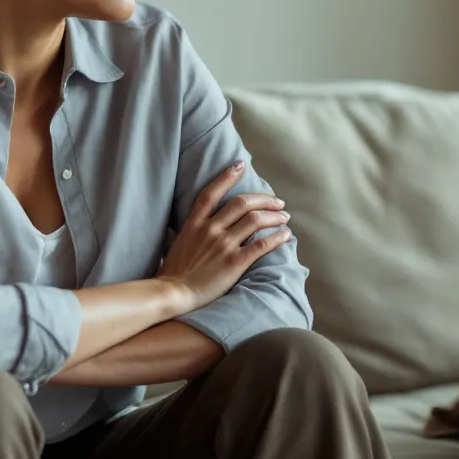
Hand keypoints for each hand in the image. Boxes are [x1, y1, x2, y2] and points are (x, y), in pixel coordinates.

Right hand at [158, 162, 291, 313]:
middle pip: (242, 203)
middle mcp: (210, 229)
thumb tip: (208, 221)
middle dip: (264, 199)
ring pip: (255, 220)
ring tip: (284, 217)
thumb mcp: (181, 241)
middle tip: (278, 201)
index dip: (227, 176)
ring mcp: (223, 245)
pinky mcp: (234, 262)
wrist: (172, 293)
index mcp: (195, 223)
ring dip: (274, 216)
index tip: (241, 165)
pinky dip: (276, 238)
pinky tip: (285, 235)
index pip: (212, 192)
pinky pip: (261, 245)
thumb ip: (195, 229)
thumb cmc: (175, 272)